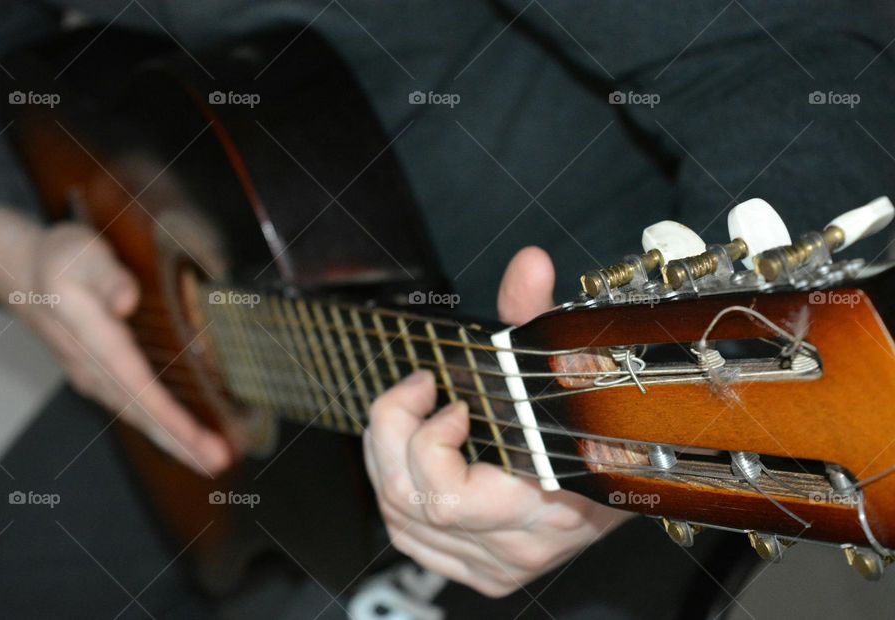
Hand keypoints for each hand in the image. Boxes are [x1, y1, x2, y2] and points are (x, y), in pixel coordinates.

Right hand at [0, 206, 229, 474]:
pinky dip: (163, 428)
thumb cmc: (60, 259)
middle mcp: (89, 367)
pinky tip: (187, 439)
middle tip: (218, 462)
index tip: (195, 436)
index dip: (165, 413)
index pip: (133, 382)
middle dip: (179, 441)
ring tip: (213, 461)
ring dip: (175, 442)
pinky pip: (136, 409)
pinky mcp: (102, 379)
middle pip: (138, 411)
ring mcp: (93, 377)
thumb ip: (106, 275)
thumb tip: (126, 300)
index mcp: (87, 336)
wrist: (23, 273)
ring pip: (138, 416)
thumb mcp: (81, 253)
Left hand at [364, 246, 631, 596]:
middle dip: (391, 434)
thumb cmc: (602, 424)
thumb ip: (539, 315)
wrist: (631, 481)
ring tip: (410, 413)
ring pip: (400, 520)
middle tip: (414, 390)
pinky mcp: (478, 570)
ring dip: (387, 456)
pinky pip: (408, 538)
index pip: (449, 500)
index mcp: (543, 507)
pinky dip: (396, 490)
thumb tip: (529, 264)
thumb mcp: (571, 367)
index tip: (449, 401)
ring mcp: (493, 564)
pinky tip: (411, 457)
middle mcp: (514, 547)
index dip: (428, 446)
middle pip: (411, 504)